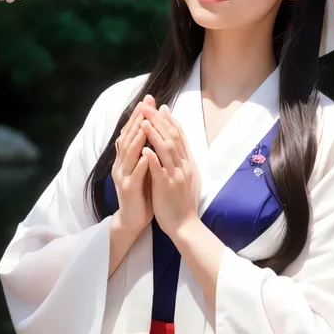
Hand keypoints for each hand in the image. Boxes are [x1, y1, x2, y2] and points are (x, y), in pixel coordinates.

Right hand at [111, 95, 154, 235]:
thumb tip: (152, 127)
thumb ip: (145, 149)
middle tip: (145, 104)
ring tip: (145, 124)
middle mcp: (121, 164)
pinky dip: (140, 164)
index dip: (139, 115)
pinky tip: (146, 156)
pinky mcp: (128, 190)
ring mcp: (123, 176)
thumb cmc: (141, 190)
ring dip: (136, 138)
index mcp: (125, 157)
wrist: (133, 218)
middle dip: (137, 120)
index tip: (148, 100)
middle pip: (127, 137)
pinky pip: (134, 176)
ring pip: (128, 154)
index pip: (131, 131)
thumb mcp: (143, 166)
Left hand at [141, 104, 200, 238]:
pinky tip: (144, 148)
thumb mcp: (189, 177)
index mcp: (188, 163)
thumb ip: (183, 162)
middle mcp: (184, 166)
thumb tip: (180, 147)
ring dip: (155, 134)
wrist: (186, 225)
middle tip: (149, 107)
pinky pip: (159, 170)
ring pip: (167, 150)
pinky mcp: (167, 187)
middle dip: (160, 121)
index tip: (162, 108)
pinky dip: (152, 158)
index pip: (180, 136)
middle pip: (173, 138)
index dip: (171, 121)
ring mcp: (176, 175)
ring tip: (144, 121)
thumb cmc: (183, 202)